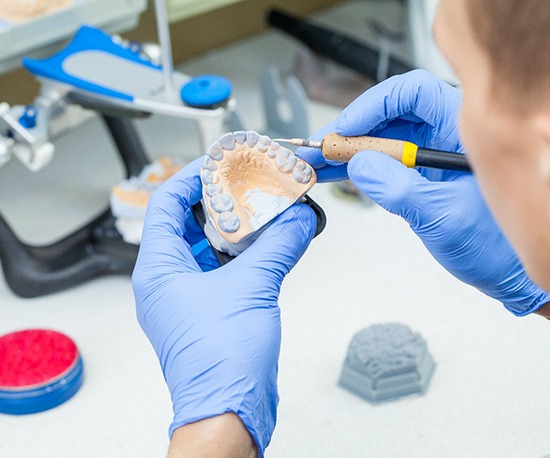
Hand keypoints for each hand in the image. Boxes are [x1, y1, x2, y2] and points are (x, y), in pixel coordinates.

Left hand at [132, 158, 316, 452]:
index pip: (167, 203)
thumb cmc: (220, 362)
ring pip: (208, 246)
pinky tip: (269, 243)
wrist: (230, 409)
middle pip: (188, 222)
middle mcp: (168, 280)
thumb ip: (278, 246)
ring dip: (235, 228)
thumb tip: (298, 219)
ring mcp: (188, 296)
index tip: (219, 163)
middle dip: (220, 201)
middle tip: (247, 183)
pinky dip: (245, 253)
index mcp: (159, 269)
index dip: (191, 177)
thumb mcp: (253, 287)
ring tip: (262, 208)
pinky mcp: (209, 309)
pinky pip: (223, 269)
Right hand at [303, 70, 549, 314]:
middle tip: (319, 149)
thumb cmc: (496, 244)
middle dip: (349, 132)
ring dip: (346, 151)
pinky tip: (333, 173)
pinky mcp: (417, 176)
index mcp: (463, 130)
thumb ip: (400, 190)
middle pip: (388, 116)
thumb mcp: (444, 217)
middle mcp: (444, 136)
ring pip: (380, 140)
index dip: (374, 106)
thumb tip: (360, 166)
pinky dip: (355, 169)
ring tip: (316, 163)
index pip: (413, 94)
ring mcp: (428, 156)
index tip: (346, 129)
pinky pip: (381, 163)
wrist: (504, 272)